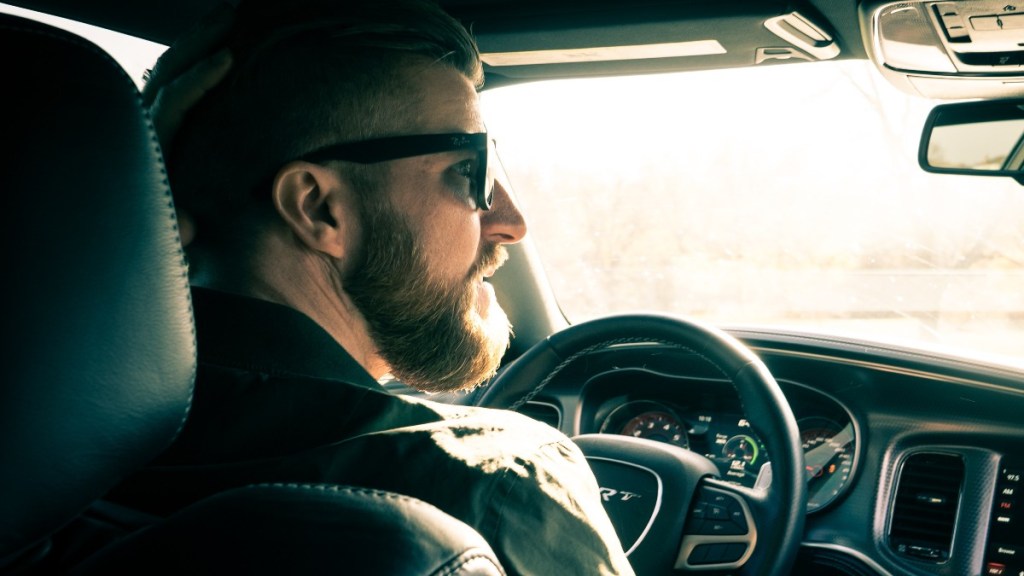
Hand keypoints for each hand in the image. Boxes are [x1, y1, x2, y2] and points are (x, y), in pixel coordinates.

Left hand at [143, 2, 234, 244]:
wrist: (129, 233)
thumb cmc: (164, 235)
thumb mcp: (174, 239)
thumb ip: (179, 232)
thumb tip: (186, 225)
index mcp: (151, 151)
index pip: (172, 102)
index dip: (198, 78)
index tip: (228, 57)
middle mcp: (145, 129)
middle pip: (166, 71)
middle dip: (199, 40)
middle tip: (232, 16)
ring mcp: (151, 120)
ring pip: (168, 68)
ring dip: (198, 40)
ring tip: (228, 16)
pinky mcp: (160, 121)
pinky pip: (174, 79)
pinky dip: (195, 56)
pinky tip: (218, 45)